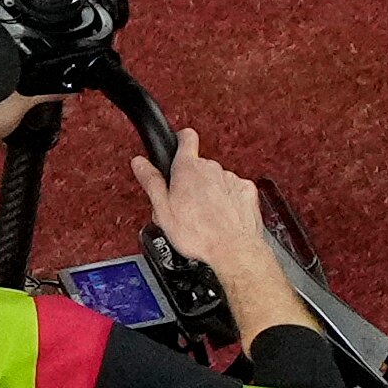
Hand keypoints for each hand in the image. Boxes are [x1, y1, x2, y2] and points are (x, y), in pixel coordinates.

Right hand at [136, 126, 273, 278]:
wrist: (233, 249)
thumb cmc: (198, 233)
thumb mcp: (162, 208)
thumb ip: (151, 181)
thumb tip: (140, 163)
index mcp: (188, 169)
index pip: (186, 138)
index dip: (180, 139)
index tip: (178, 141)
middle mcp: (212, 168)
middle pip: (198, 167)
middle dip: (190, 181)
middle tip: (182, 204)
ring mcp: (231, 179)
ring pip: (216, 180)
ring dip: (209, 192)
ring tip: (202, 217)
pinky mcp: (247, 191)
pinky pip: (233, 190)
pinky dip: (227, 200)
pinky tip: (221, 217)